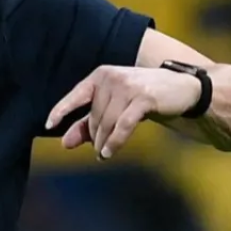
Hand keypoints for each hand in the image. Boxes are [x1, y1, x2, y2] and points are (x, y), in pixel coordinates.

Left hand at [45, 66, 201, 159]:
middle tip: (97, 151)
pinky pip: (123, 125)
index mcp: (100, 76)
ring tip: (103, 155)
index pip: (75, 95)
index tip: (47, 126)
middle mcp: (111, 77)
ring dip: (103, 142)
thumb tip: (64, 143)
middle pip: (94, 116)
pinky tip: (108, 153)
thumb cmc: (144, 98)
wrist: (183, 89)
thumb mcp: (115, 108)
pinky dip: (114, 141)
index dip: (60, 111)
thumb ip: (89, 123)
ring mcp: (128, 86)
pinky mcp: (143, 97)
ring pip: (107, 122)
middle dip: (94, 136)